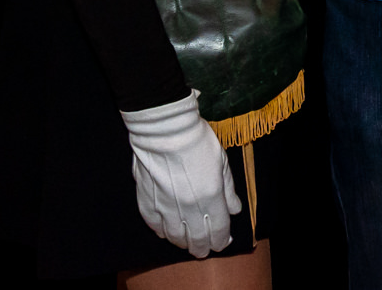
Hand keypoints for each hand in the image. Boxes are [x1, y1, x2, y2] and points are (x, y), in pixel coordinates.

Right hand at [121, 91, 241, 257]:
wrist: (165, 132)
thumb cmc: (197, 141)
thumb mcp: (221, 162)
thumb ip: (228, 189)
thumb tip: (234, 209)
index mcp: (211, 198)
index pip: (218, 229)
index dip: (222, 239)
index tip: (224, 242)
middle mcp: (188, 208)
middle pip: (197, 239)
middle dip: (203, 247)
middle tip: (204, 250)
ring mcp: (166, 208)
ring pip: (175, 237)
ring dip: (183, 243)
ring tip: (187, 244)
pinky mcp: (147, 202)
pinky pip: (155, 226)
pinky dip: (162, 232)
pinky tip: (166, 232)